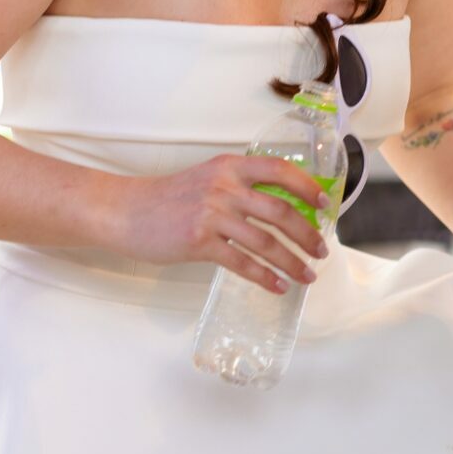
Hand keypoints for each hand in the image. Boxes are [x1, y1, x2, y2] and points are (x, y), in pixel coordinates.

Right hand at [108, 155, 330, 292]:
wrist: (126, 211)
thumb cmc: (169, 198)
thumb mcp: (208, 178)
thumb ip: (239, 186)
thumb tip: (281, 208)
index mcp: (230, 167)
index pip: (280, 170)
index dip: (307, 187)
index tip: (325, 205)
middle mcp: (224, 187)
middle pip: (280, 211)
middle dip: (307, 234)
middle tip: (321, 250)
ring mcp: (212, 215)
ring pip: (265, 242)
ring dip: (291, 262)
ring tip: (306, 275)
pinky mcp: (199, 242)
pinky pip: (242, 263)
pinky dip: (264, 277)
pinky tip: (277, 286)